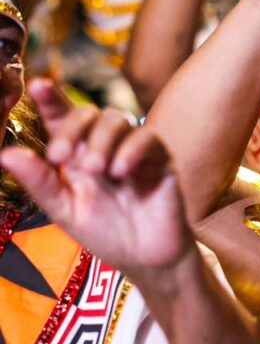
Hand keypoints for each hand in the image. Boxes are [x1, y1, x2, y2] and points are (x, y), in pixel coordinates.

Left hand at [0, 80, 192, 276]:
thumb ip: (40, 182)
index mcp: (77, 155)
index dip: (52, 99)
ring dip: (100, 141)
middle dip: (73, 128)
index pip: (63, 119)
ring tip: (96, 170)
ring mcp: (134, 150)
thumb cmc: (106, 234)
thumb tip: (6, 154)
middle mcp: (105, 146)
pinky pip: (147, 138)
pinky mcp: (160, 159)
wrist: (145, 258)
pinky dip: (130, 150)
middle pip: (89, 113)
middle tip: (60, 157)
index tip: (39, 85)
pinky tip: (120, 171)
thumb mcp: (65, 210)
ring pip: (117, 120)